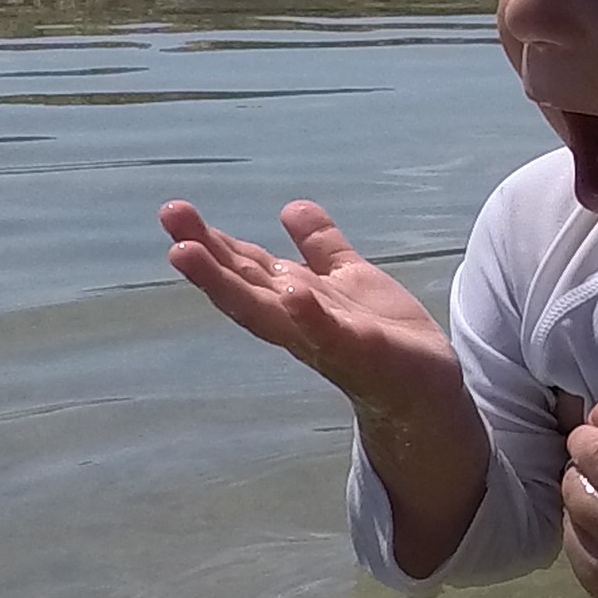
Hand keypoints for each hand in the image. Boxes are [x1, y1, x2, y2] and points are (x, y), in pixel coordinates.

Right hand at [160, 196, 465, 429]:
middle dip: (205, 257)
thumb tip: (290, 208)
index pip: (246, 267)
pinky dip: (310, 315)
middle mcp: (298, 322)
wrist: (427, 390)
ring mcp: (326, 340)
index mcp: (295, 299)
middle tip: (169, 219)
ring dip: (229, 285)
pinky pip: (332, 334)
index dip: (211, 242)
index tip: (175, 214)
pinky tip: (292, 292)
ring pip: (268, 312)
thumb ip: (321, 247)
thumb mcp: (348, 278)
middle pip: (244, 286)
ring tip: (190, 254)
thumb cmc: (384, 338)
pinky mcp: (364, 354)